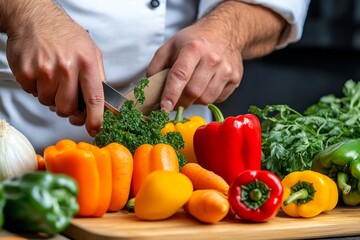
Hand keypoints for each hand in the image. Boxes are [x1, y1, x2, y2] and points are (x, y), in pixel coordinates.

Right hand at [5, 0, 104, 135]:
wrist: (35, 18)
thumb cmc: (65, 35)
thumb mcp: (91, 51)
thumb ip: (98, 76)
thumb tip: (102, 101)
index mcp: (87, 63)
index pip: (94, 98)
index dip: (95, 119)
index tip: (94, 129)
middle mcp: (67, 67)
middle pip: (67, 108)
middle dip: (67, 108)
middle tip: (66, 95)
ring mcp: (45, 70)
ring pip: (48, 103)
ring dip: (51, 96)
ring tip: (52, 77)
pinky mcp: (26, 72)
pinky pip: (32, 93)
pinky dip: (36, 87)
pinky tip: (41, 72)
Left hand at [147, 5, 241, 111]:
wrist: (224, 31)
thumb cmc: (195, 40)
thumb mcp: (170, 46)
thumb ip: (156, 66)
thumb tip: (150, 88)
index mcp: (193, 48)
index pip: (180, 75)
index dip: (171, 94)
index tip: (164, 108)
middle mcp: (212, 59)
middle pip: (193, 92)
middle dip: (180, 101)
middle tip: (174, 100)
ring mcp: (226, 70)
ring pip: (205, 99)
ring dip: (194, 100)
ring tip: (192, 87)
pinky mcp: (235, 79)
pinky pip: (217, 99)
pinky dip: (208, 97)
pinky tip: (206, 85)